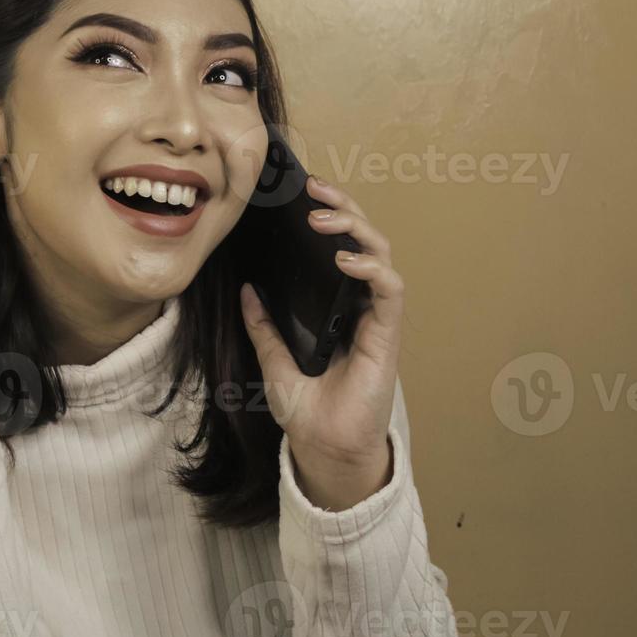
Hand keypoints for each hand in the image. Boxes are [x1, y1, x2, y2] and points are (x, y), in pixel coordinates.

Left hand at [239, 174, 400, 510]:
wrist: (323, 451)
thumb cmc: (307, 410)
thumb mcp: (273, 360)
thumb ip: (263, 325)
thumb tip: (246, 289)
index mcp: (335, 306)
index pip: (338, 246)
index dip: (326, 215)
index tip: (299, 193)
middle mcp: (359, 305)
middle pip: (362, 240)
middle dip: (342, 206)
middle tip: (313, 186)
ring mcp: (376, 318)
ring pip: (380, 255)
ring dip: (355, 228)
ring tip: (323, 217)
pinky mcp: (387, 335)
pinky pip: (389, 290)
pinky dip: (371, 268)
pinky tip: (345, 260)